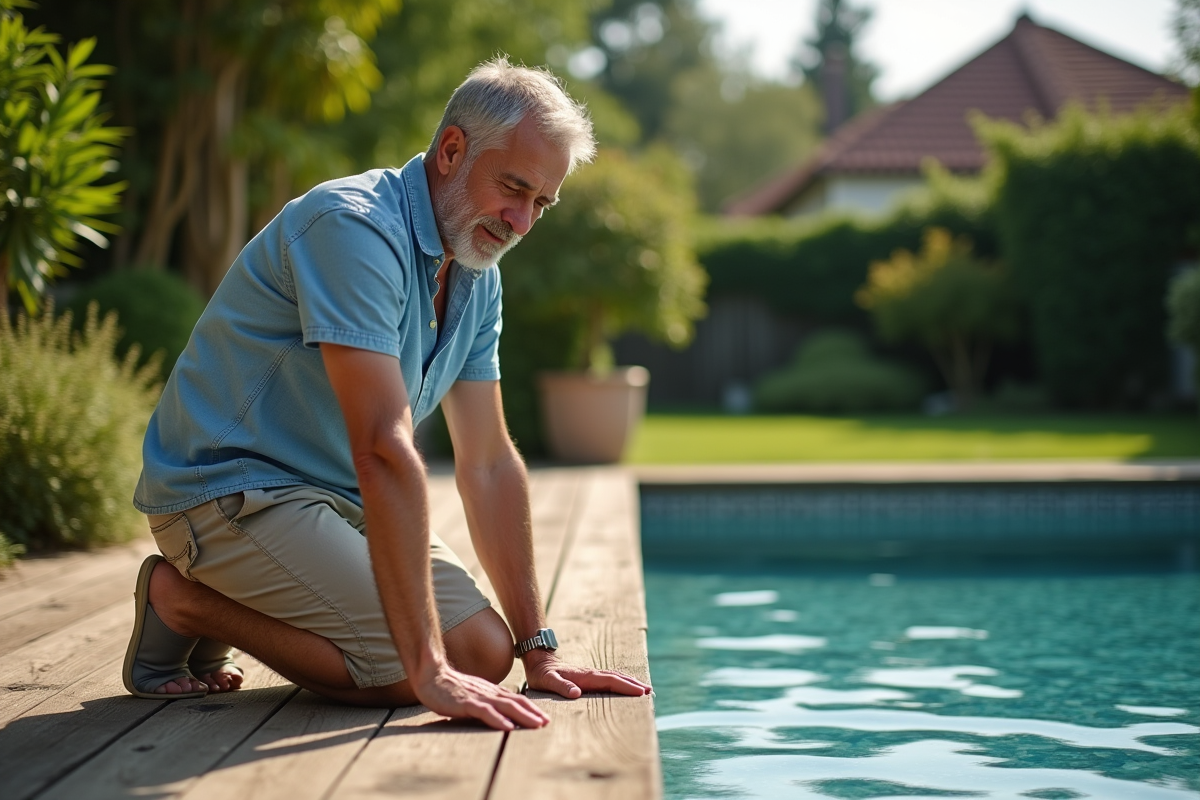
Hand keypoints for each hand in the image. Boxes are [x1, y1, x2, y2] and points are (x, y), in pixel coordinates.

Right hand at [414, 663, 549, 730]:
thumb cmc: (452, 688)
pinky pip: (484, 711)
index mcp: (492, 692)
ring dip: (522, 716)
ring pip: (505, 706)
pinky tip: (507, 726)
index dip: (531, 709)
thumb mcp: (474, 695)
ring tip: (535, 725)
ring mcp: (478, 697)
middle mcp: (489, 693)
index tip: (544, 719)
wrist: (432, 676)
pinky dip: (497, 719)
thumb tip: (502, 714)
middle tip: (546, 723)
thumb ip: (488, 702)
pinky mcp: (466, 703)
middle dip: (532, 713)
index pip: (516, 700)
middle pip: (516, 702)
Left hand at [523, 650, 652, 698]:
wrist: (539, 660)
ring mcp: (591, 674)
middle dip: (633, 684)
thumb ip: (561, 686)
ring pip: (614, 676)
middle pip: (616, 677)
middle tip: (649, 691)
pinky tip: (624, 685)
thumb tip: (576, 693)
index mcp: (585, 676)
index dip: (625, 686)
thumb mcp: (547, 681)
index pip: (610, 681)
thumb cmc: (541, 674)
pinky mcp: (589, 676)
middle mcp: (591, 673)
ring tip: (643, 688)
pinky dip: (620, 681)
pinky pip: (609, 678)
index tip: (640, 692)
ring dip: (629, 682)